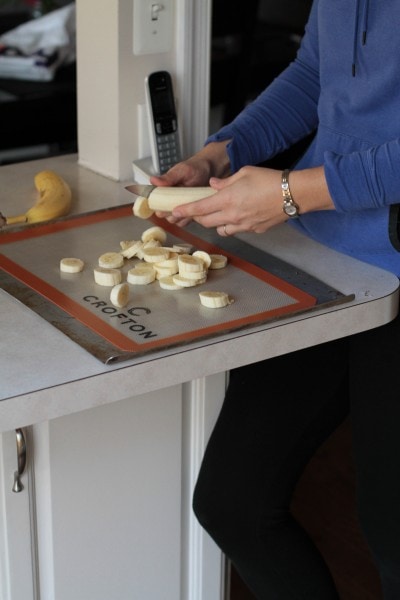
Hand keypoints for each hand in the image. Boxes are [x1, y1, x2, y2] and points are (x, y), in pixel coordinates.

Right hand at [149, 141, 230, 226]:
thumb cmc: (194, 168)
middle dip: (170, 213)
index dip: (159, 207)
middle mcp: (169, 200)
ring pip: (174, 219)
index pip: (154, 203)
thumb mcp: (181, 170)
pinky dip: (188, 218)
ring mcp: (179, 207)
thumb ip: (168, 177)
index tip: (167, 205)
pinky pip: (184, 221)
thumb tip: (153, 180)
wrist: (209, 171)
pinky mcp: (188, 212)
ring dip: (180, 217)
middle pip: (163, 214)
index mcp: (163, 190)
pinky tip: (194, 211)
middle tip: (181, 205)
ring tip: (190, 206)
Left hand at [170, 165, 286, 235]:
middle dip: (198, 217)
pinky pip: (236, 230)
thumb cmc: (270, 180)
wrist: (293, 194)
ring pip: (220, 229)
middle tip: (197, 210)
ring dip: (215, 223)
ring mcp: (243, 225)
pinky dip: (232, 225)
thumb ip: (225, 181)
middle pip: (206, 222)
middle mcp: (232, 216)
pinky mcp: (254, 230)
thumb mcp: (244, 172)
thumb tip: (214, 185)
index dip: (184, 210)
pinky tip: (238, 216)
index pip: (199, 208)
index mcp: (227, 199)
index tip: (174, 211)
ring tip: (219, 213)